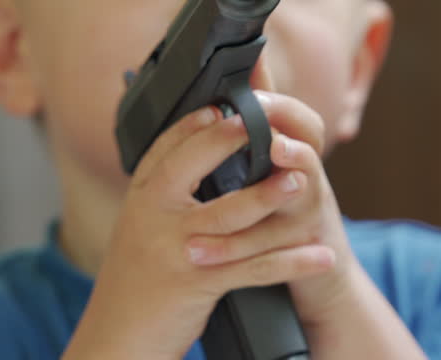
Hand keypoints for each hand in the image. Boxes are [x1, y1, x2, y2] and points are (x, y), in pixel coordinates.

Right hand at [63, 92, 354, 359]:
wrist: (119, 339)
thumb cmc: (139, 278)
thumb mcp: (143, 226)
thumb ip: (168, 192)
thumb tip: (199, 147)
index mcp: (143, 196)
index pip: (166, 147)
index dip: (195, 123)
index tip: (224, 105)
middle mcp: (152, 215)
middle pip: (190, 165)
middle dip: (228, 140)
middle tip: (263, 123)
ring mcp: (175, 248)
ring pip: (228, 214)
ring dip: (269, 195)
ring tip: (302, 181)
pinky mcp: (196, 283)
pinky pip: (254, 269)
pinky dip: (292, 262)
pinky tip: (321, 257)